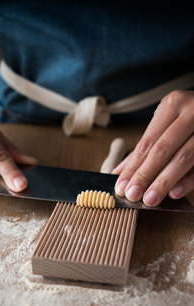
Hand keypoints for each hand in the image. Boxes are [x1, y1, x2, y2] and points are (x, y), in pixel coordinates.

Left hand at [112, 90, 193, 205]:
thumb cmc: (188, 118)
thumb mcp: (165, 124)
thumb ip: (144, 148)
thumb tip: (119, 172)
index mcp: (172, 105)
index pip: (147, 142)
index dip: (133, 167)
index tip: (121, 186)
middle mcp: (191, 112)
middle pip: (162, 150)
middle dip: (145, 175)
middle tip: (133, 195)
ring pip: (183, 158)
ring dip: (164, 182)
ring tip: (150, 199)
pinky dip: (187, 181)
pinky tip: (174, 193)